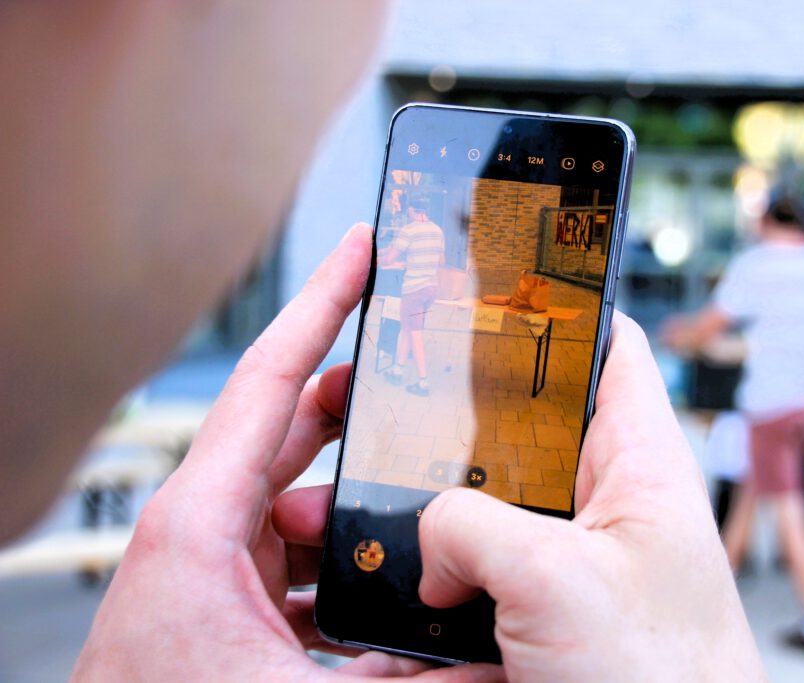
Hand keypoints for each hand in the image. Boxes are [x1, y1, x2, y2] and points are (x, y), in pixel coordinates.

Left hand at [73, 224, 498, 681]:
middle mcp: (204, 527)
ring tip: (424, 486)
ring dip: (359, 492)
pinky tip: (387, 573)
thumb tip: (492, 666)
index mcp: (201, 524)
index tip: (361, 251)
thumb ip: (406, 675)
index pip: (271, 380)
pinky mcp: (229, 596)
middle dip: (363, 395)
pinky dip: (344, 551)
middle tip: (421, 362)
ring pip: (304, 494)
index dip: (323, 304)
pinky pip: (300, 549)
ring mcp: (217, 561)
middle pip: (295, 426)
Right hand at [275, 315, 764, 681]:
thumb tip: (425, 542)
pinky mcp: (551, 612)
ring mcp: (578, 559)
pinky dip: (437, 575)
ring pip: (492, 505)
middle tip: (382, 406)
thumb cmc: (667, 682)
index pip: (604, 344)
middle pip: (525, 424)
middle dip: (453, 419)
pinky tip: (391, 582)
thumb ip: (471, 528)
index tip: (478, 286)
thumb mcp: (558, 584)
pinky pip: (483, 571)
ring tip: (362, 500)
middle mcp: (609, 499)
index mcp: (639, 461)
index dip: (548, 306)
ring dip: (432, 510)